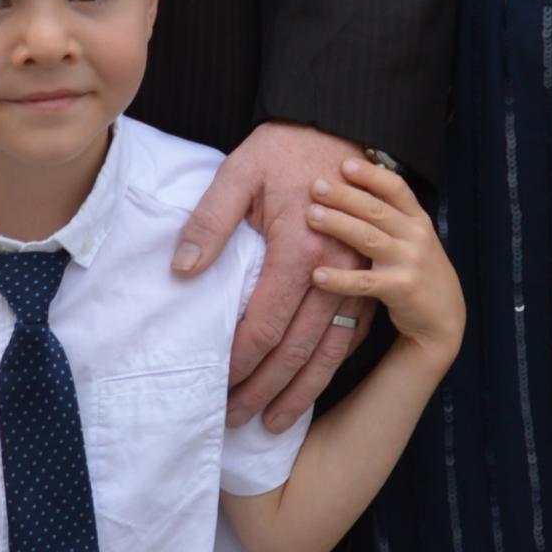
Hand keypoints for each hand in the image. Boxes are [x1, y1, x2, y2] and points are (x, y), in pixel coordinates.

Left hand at [174, 120, 374, 431]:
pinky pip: (352, 334)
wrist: (344, 128)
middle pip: (297, 349)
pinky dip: (331, 366)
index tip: (217, 386)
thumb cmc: (286, 150)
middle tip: (237, 420)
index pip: (264, 325)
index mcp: (298, 249)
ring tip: (276, 423)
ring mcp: (358, 278)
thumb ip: (210, 221)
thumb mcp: (239, 172)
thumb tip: (183, 272)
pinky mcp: (369, 278)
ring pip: (329, 350)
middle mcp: (334, 272)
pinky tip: (311, 387)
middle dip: (265, 390)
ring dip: (302, 391)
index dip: (239, 362)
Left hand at [306, 164, 463, 373]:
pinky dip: (340, 278)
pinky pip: (364, 282)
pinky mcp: (400, 289)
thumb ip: (392, 218)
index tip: (345, 164)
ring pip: (368, 238)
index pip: (396, 188)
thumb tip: (353, 188)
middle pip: (376, 210)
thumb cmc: (419, 272)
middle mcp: (416, 236)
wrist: (443, 318)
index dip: (371, 174)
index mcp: (418, 220)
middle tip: (315, 186)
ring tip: (311, 216)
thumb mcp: (415, 239)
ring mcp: (409, 262)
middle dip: (344, 196)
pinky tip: (317, 274)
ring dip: (338, 225)